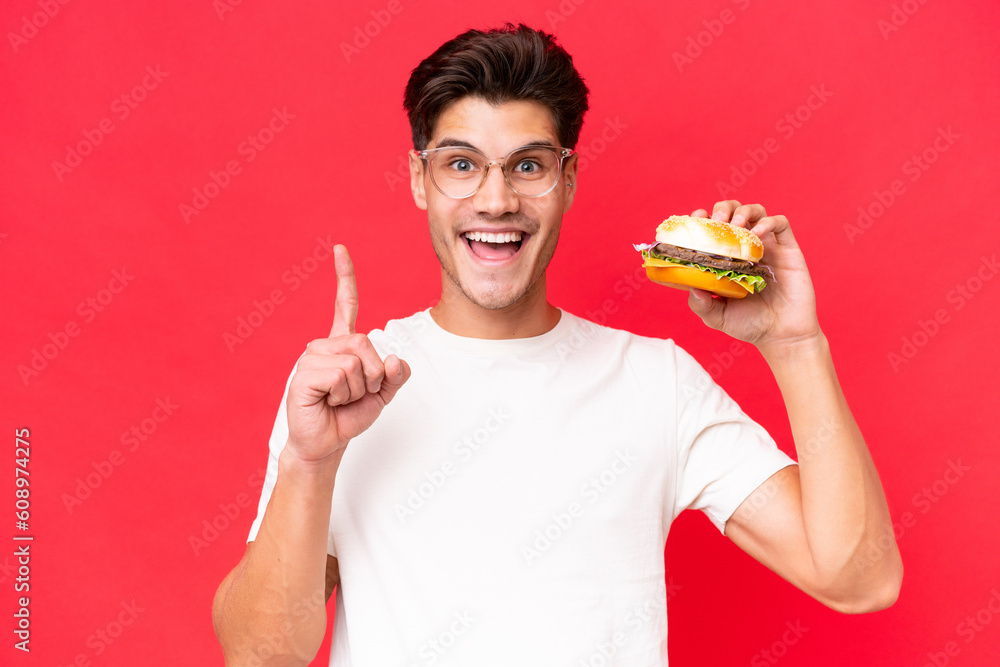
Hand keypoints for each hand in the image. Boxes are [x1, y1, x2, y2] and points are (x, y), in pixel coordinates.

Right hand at [285, 245, 410, 463]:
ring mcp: (310, 358)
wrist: (325, 444)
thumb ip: (396, 376)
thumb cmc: (348, 417)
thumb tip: (395, 360)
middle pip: (365, 343)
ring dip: (359, 389)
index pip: (345, 305)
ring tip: (339, 400)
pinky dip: (344, 394)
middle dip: (374, 376)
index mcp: (342, 345)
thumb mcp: (382, 396)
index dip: (345, 277)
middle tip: (357, 394)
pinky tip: (328, 401)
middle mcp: (324, 346)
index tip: (340, 249)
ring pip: (356, 361)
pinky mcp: (304, 375)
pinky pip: (341, 374)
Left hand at [686, 201, 821, 353]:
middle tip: (717, 221)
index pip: (713, 228)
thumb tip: (690, 286)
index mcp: (726, 258)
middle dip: (723, 209)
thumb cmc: (749, 324)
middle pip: (733, 212)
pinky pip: (781, 224)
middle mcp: (745, 248)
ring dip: (744, 211)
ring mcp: (767, 246)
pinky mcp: (787, 249)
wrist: (782, 335)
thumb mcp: (717, 316)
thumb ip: (701, 304)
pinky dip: (768, 222)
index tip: (695, 218)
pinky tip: (757, 235)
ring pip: (756, 212)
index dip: (702, 219)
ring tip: (736, 225)